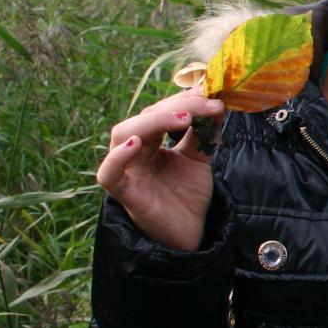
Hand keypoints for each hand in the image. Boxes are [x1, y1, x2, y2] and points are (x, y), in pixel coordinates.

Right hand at [96, 88, 225, 250]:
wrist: (189, 234)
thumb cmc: (187, 195)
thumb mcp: (199, 158)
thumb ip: (204, 134)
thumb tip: (218, 104)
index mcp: (150, 140)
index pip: (161, 110)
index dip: (185, 99)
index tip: (213, 93)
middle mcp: (134, 151)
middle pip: (145, 117)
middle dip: (178, 106)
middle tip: (207, 104)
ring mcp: (127, 170)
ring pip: (123, 134)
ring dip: (154, 121)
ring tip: (184, 119)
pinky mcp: (124, 193)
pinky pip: (109, 173)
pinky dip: (118, 157)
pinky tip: (137, 144)